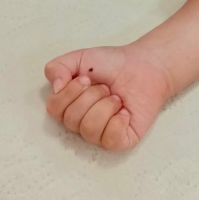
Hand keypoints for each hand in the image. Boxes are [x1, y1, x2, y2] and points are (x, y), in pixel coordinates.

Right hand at [43, 44, 173, 150]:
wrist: (144, 65)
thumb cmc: (112, 64)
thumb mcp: (79, 58)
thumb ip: (58, 67)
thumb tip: (56, 87)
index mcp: (69, 106)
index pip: (54, 109)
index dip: (69, 92)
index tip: (86, 78)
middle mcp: (81, 123)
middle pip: (72, 120)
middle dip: (92, 96)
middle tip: (106, 87)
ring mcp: (101, 134)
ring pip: (90, 129)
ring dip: (105, 106)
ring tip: (117, 98)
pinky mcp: (121, 141)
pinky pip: (110, 140)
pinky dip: (118, 122)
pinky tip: (125, 112)